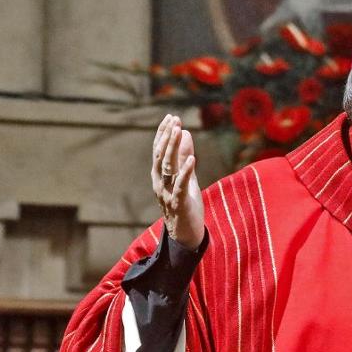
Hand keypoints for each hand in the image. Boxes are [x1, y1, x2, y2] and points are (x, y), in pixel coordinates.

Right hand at [151, 114, 203, 249]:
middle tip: (174, 120)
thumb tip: (186, 133)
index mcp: (160, 176)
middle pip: (161, 156)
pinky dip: (186, 172)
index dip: (163, 134)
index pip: (159, 151)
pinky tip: (193, 159)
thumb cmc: (185, 204)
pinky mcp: (179, 204)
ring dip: (173, 148)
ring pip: (168, 168)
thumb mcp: (187, 178)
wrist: (185, 234)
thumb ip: (185, 157)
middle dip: (167, 137)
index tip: (170, 117)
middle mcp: (160, 183)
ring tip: (180, 131)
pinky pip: (181, 186)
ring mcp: (167, 194)